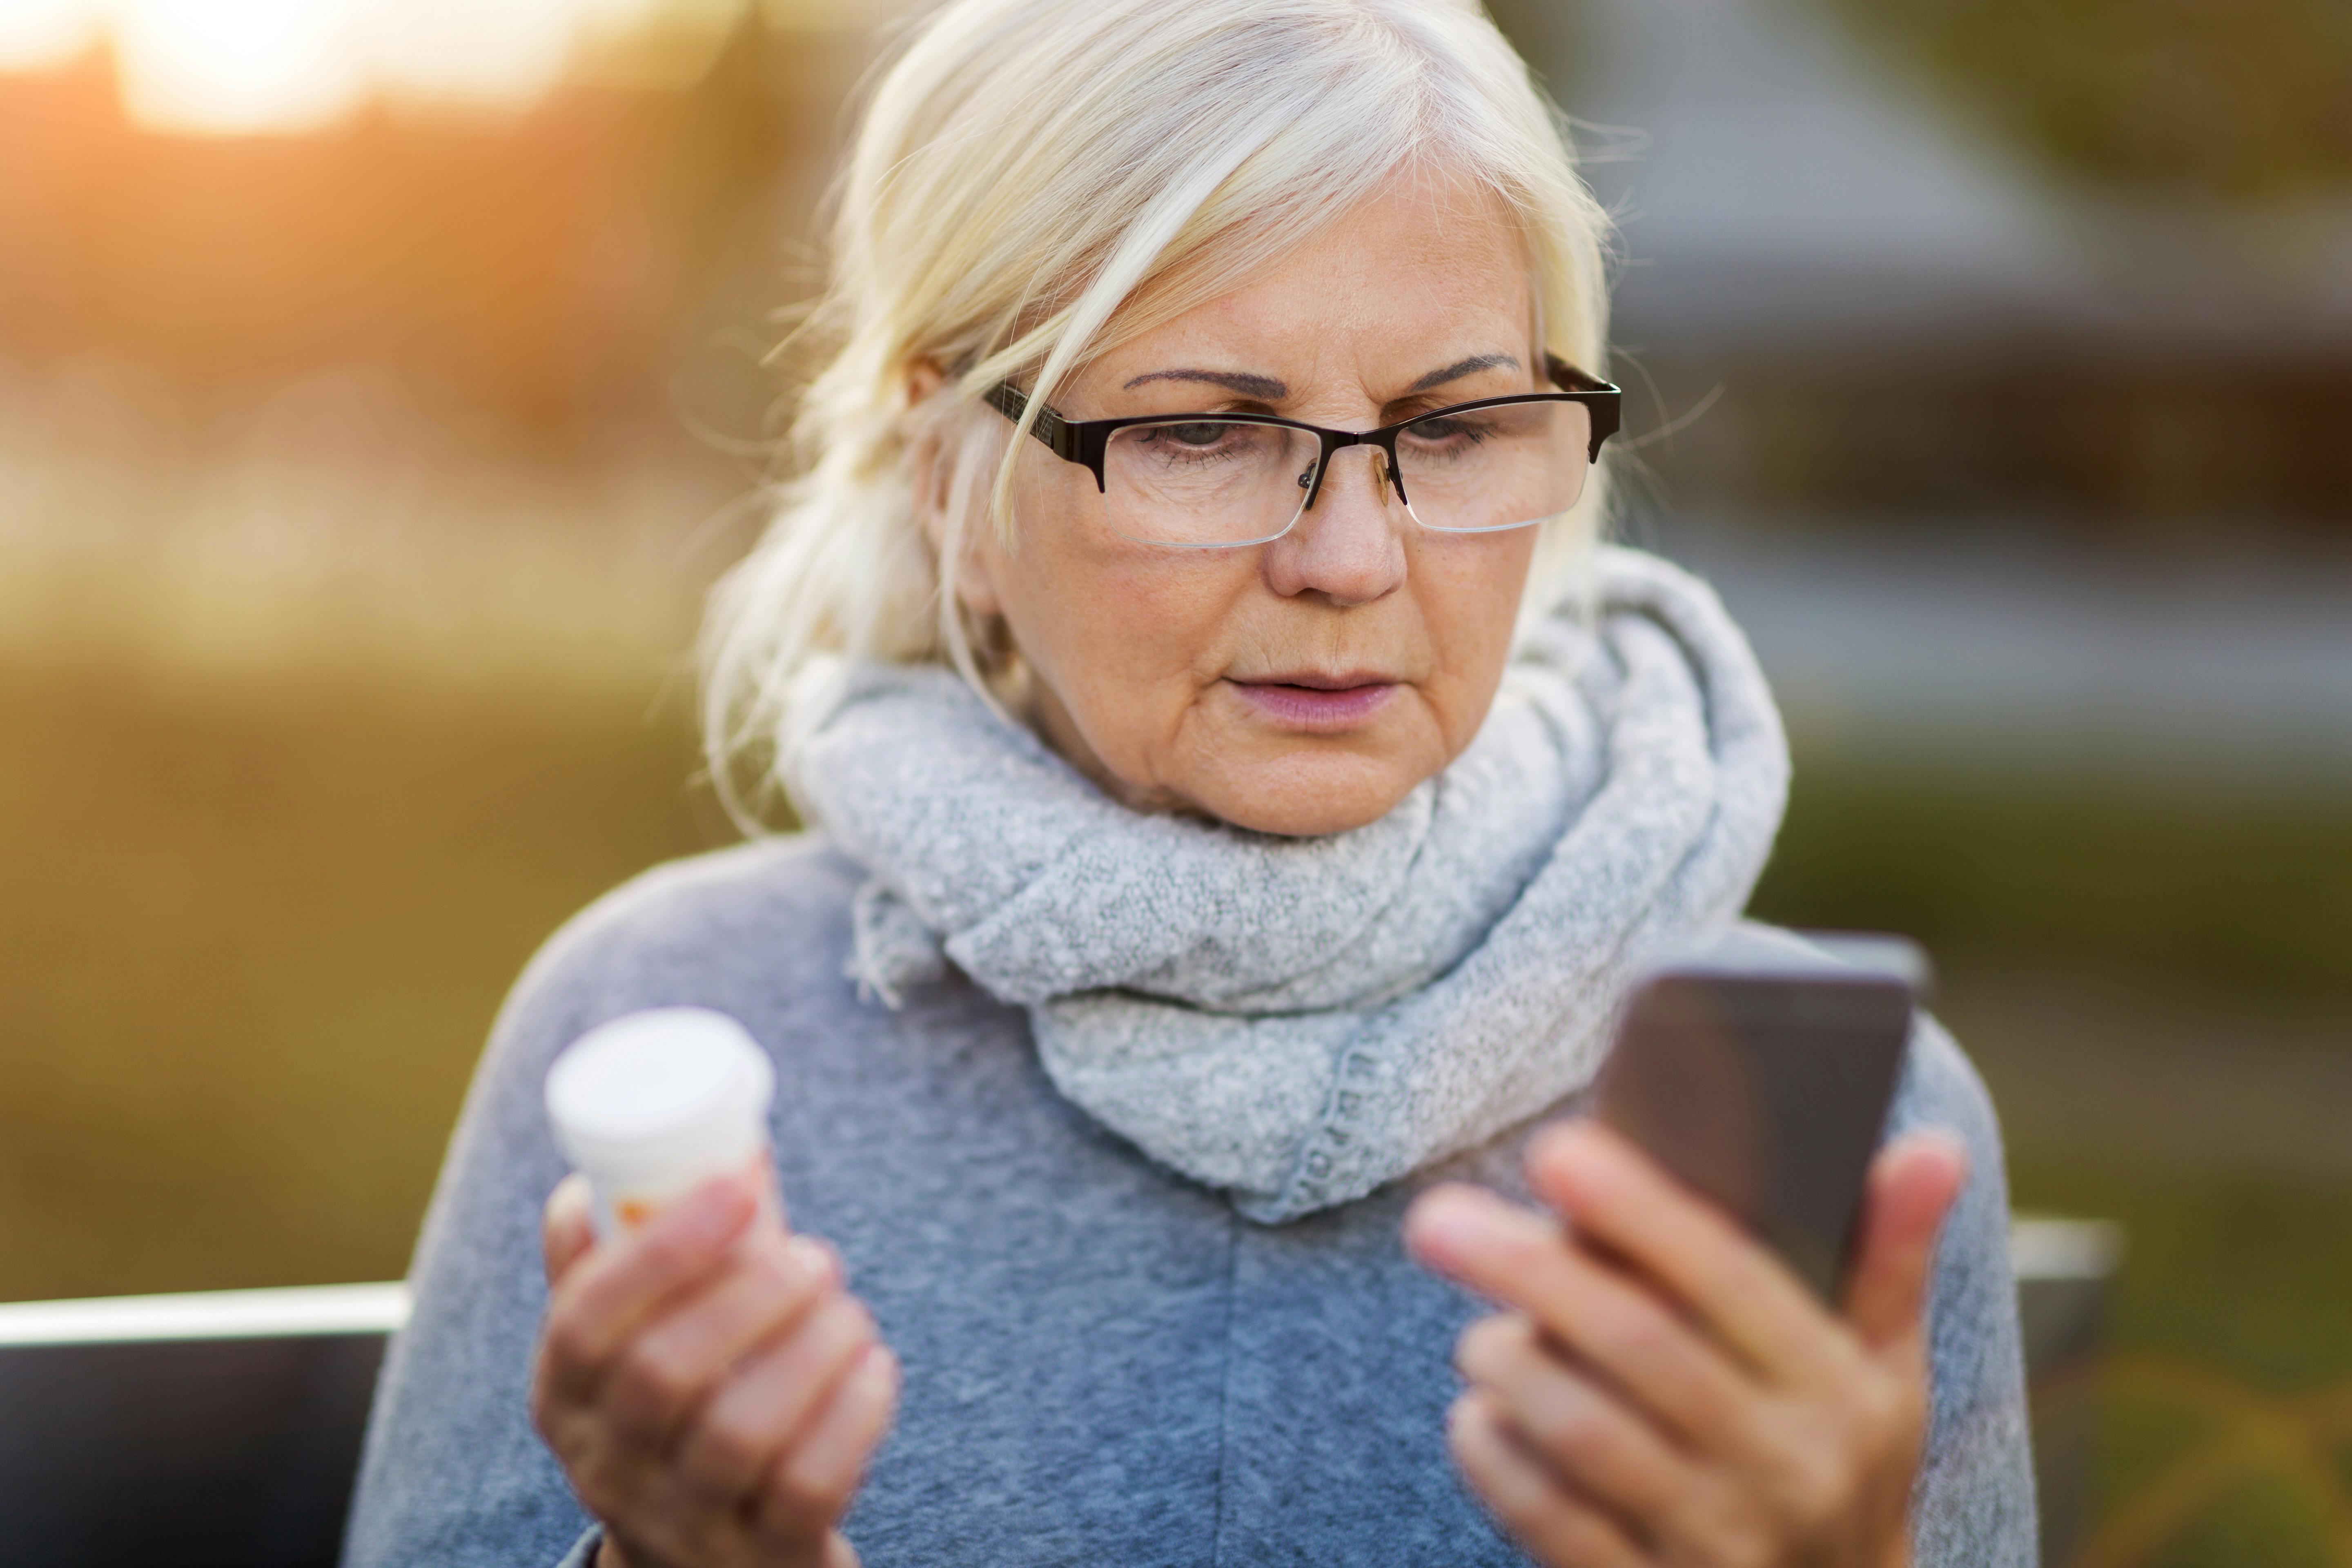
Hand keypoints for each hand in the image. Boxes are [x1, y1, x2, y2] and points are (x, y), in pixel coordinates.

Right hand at [531, 1169, 899, 1567]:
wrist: (713, 1567)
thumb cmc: (682, 1420)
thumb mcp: (633, 1351)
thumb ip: (639, 1265)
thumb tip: (659, 1164)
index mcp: (567, 1398)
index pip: (585, 1322)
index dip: (662, 1248)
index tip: (737, 1186)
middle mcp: (612, 1468)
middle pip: (666, 1374)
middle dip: (752, 1294)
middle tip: (816, 1257)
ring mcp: (688, 1523)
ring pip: (742, 1433)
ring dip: (811, 1346)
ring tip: (846, 1309)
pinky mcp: (767, 1557)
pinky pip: (810, 1487)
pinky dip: (855, 1412)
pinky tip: (874, 1367)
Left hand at [1403, 1122, 1965, 1567]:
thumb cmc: (1842, 1463)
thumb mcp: (1885, 1371)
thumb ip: (1888, 1255)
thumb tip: (1932, 1144)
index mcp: (1846, 1392)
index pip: (1733, 1278)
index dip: (1642, 1210)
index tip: (1555, 1147)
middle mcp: (1788, 1469)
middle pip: (1638, 1346)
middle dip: (1531, 1271)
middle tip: (1437, 1217)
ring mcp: (1718, 1544)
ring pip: (1584, 1433)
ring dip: (1509, 1364)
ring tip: (1477, 1332)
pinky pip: (1549, 1519)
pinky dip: (1496, 1457)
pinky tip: (1477, 1415)